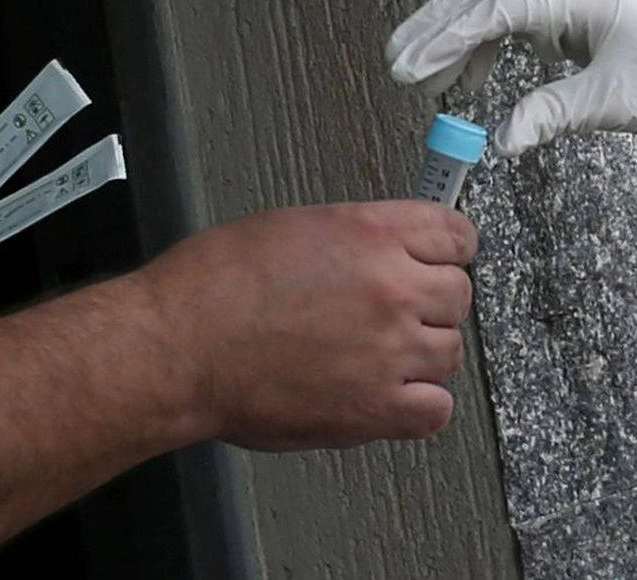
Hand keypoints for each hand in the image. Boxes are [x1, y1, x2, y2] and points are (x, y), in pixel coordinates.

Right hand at [137, 201, 475, 450]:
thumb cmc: (213, 287)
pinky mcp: (374, 407)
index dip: (449, 249)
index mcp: (371, 233)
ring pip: (450, 351)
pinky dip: (421, 404)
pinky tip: (392, 394)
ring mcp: (388, 350)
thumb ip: (355, 238)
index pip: (456, 235)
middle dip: (432, 301)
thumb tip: (387, 251)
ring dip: (424, 352)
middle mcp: (390, 288)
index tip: (441, 260)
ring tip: (382, 355)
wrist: (179, 348)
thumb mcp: (293, 228)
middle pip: (457, 294)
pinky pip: (436, 409)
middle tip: (398, 311)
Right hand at [386, 0, 636, 175]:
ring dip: (456, 34)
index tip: (413, 68)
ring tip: (425, 77)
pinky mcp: (570, 9)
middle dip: (438, 24)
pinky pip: (513, 16)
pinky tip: (472, 79)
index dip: (451, 37)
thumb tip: (499, 142)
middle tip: (397, 62)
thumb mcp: (610, 103)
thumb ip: (550, 116)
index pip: (501, 6)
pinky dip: (485, 44)